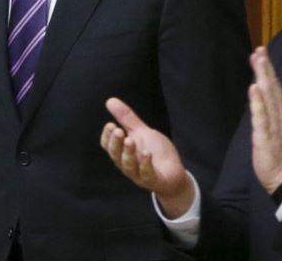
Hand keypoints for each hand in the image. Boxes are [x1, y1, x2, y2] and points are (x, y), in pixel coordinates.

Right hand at [101, 97, 194, 217]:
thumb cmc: (155, 152)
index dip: (107, 137)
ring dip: (128, 153)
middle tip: (118, 130)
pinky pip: (146, 174)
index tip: (110, 124)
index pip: (108, 146)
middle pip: (116, 156)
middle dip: (116, 143)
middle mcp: (127, 164)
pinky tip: (146, 153)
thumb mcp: (142, 132)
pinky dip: (145, 164)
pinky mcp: (153, 180)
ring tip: (130, 140)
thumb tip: (110, 100)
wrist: (174, 173)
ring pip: (128, 166)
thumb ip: (127, 119)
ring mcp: (139, 174)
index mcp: (123, 152)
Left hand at [248, 47, 281, 193]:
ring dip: (263, 77)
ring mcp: (274, 124)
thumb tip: (261, 93)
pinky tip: (254, 89)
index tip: (261, 52)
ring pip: (268, 97)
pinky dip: (258, 102)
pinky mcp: (266, 136)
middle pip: (272, 87)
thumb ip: (269, 110)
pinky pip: (262, 117)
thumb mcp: (275, 126)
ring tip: (258, 61)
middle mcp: (280, 114)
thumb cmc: (278, 152)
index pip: (274, 86)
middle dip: (266, 67)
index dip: (268, 69)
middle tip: (260, 49)